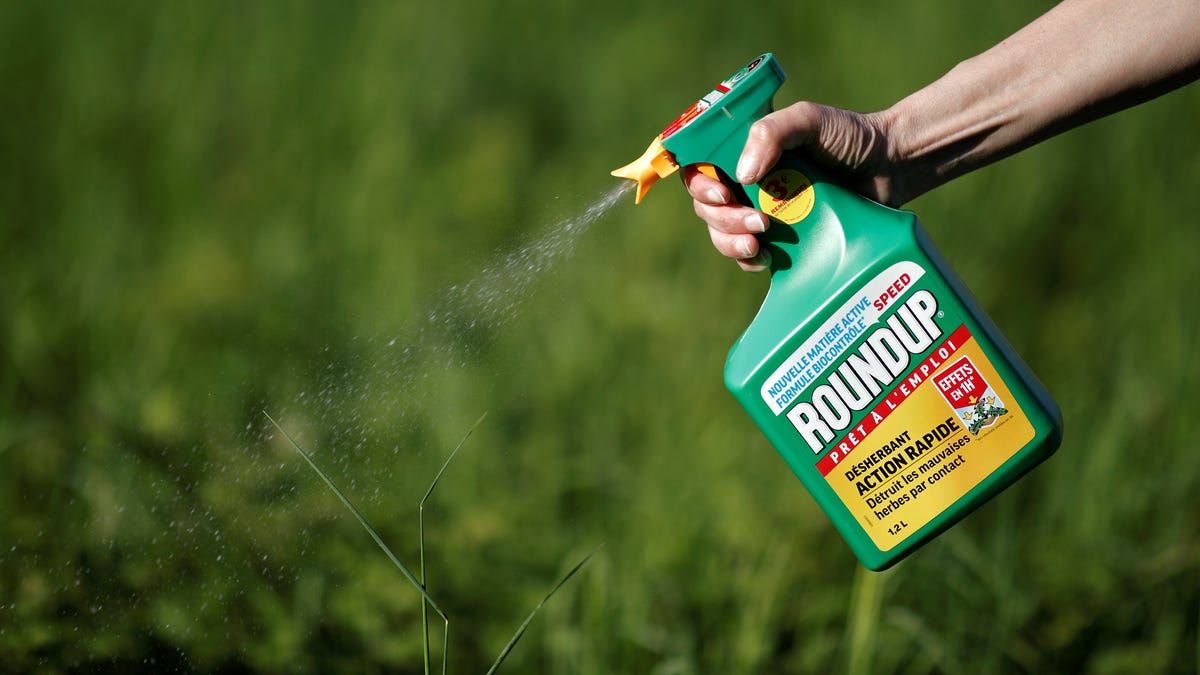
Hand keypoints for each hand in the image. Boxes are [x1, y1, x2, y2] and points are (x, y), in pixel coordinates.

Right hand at [683, 101, 903, 270]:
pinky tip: (765, 259)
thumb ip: (771, 133)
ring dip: (730, 241)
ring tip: (758, 243)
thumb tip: (742, 175)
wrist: (891, 167)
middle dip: (722, 218)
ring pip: (722, 234)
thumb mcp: (808, 120)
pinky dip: (748, 261)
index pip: (700, 169)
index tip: (721, 194)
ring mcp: (762, 214)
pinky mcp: (781, 242)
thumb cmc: (849, 136)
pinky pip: (748, 258)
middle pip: (707, 207)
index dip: (699, 185)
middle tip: (757, 221)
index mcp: (744, 153)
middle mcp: (747, 184)